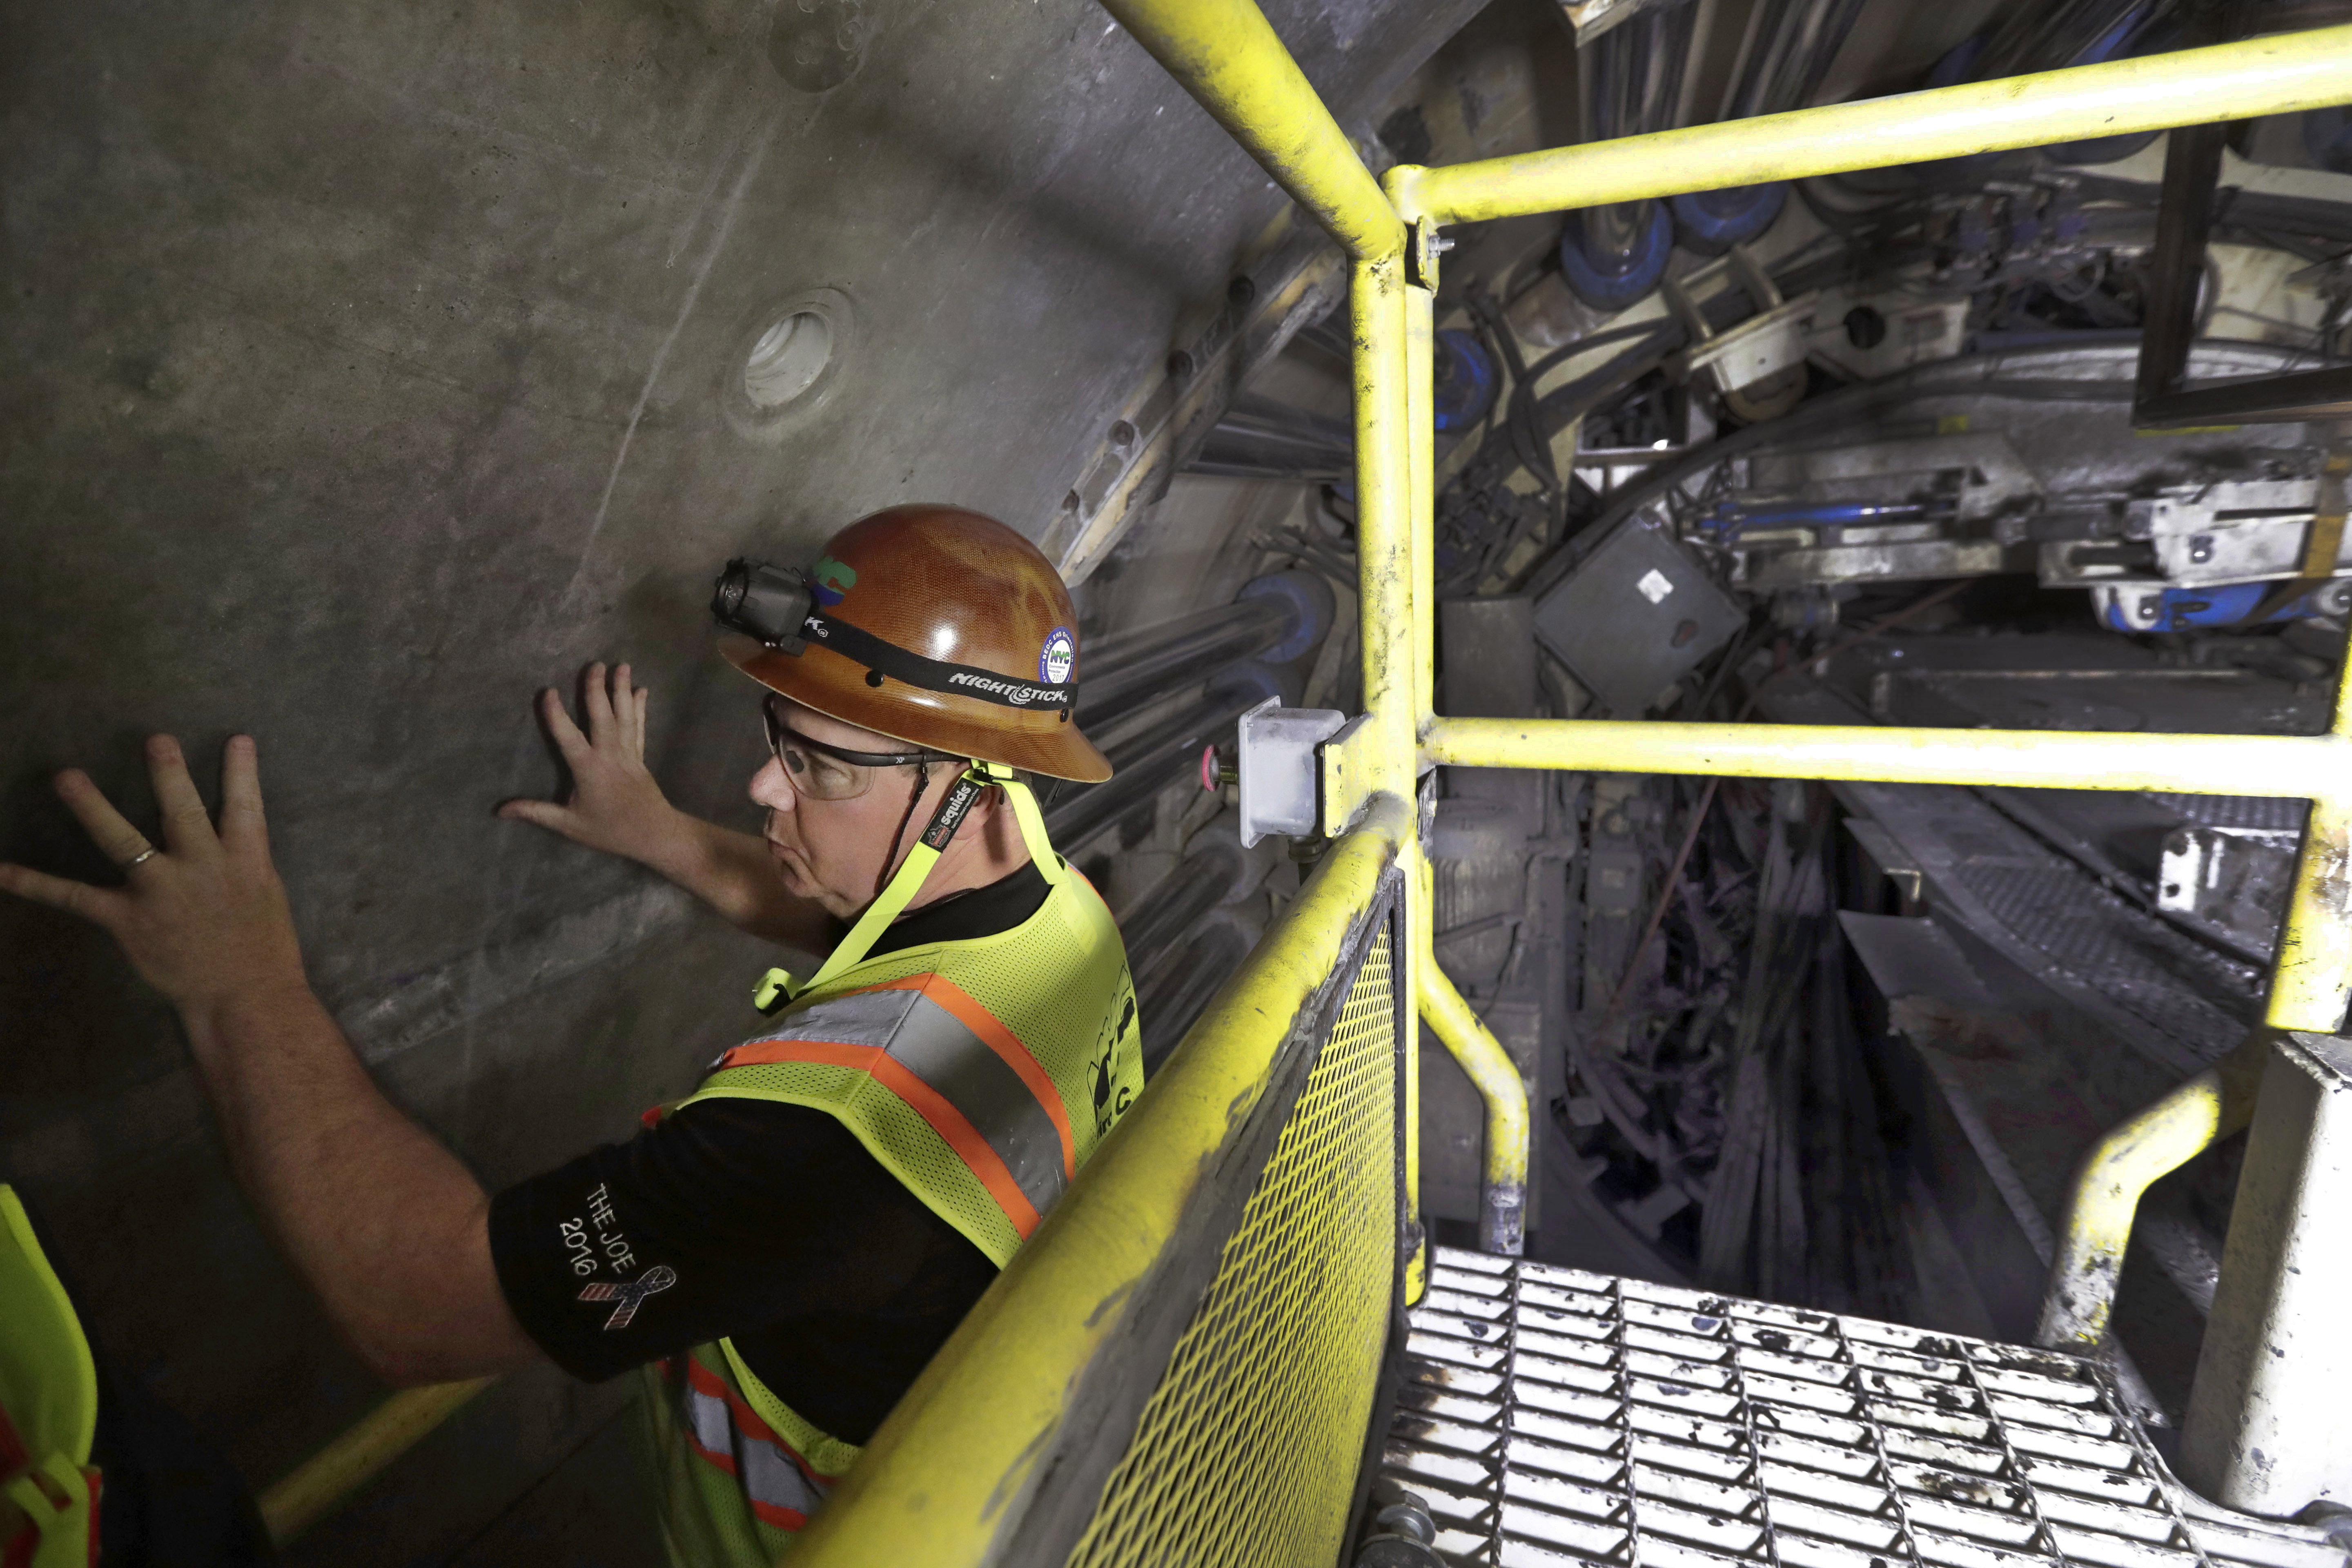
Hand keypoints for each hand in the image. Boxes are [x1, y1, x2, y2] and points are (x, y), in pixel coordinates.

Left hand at [0, 735, 308, 1018]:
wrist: (245, 999)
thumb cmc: (264, 953)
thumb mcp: (265, 898)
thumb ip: (242, 867)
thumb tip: (231, 843)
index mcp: (245, 861)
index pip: (245, 806)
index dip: (241, 771)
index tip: (237, 739)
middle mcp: (203, 866)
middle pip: (182, 810)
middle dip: (169, 773)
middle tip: (155, 739)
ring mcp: (163, 891)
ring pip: (123, 840)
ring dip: (92, 806)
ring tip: (68, 777)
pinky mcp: (130, 919)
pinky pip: (76, 897)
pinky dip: (35, 883)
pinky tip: (2, 870)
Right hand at [500, 662, 686, 866]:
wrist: (655, 835)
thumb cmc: (610, 831)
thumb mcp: (569, 825)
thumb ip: (536, 812)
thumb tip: (500, 810)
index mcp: (589, 770)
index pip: (568, 737)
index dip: (557, 714)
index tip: (549, 690)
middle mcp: (609, 756)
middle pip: (602, 718)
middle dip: (597, 690)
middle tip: (595, 664)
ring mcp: (628, 754)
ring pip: (624, 717)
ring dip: (622, 690)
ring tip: (621, 665)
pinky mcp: (640, 757)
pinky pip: (639, 728)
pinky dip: (639, 709)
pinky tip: (640, 690)